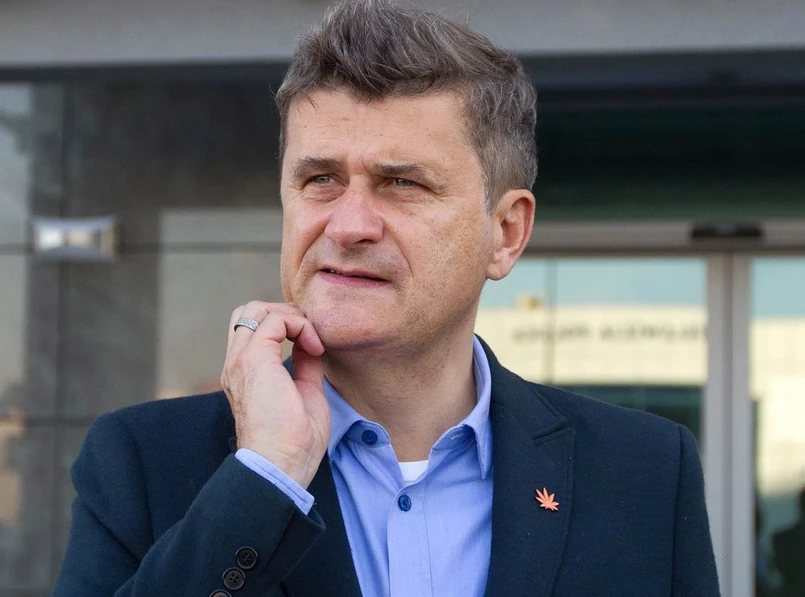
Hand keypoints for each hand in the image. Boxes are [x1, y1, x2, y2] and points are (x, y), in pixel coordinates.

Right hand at [221, 301, 328, 488]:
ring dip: (291, 315)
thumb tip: (312, 346)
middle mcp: (237, 363)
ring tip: (311, 339)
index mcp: (245, 374)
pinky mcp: (254, 358)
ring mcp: (241, 360)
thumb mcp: (304, 393)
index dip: (286, 325)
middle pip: (249, 312)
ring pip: (256, 308)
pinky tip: (314, 348)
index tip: (314, 348)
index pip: (255, 329)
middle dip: (285, 312)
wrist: (281, 465)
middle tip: (309, 334)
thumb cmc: (294, 442)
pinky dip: (300, 325)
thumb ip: (304, 366)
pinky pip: (275, 319)